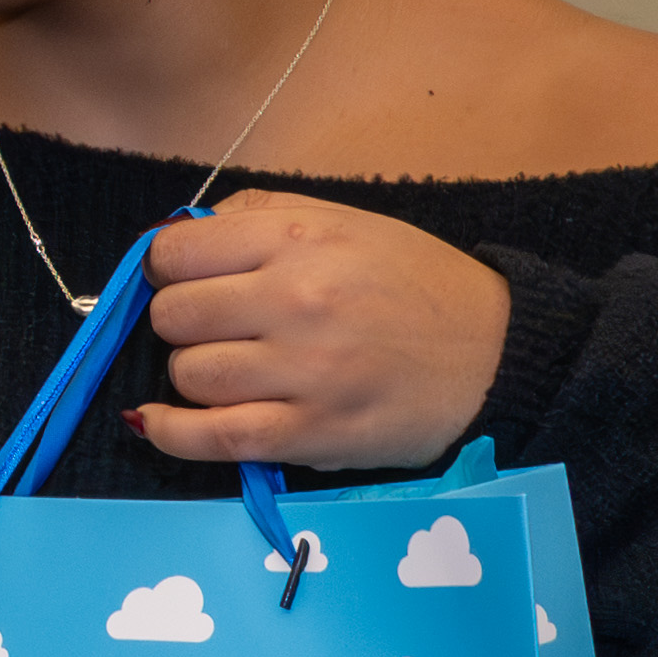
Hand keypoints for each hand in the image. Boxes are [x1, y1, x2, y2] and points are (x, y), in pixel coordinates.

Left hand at [128, 195, 510, 475]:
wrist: (498, 352)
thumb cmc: (415, 284)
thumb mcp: (344, 223)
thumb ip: (257, 220)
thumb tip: (168, 241)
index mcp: (300, 237)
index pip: (174, 252)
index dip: (167, 269)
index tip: (184, 280)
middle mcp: (296, 298)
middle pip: (173, 316)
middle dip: (182, 323)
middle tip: (217, 329)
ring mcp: (303, 370)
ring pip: (188, 374)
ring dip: (193, 374)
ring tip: (232, 369)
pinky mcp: (311, 432)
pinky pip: (210, 436)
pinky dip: (171, 431)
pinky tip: (159, 421)